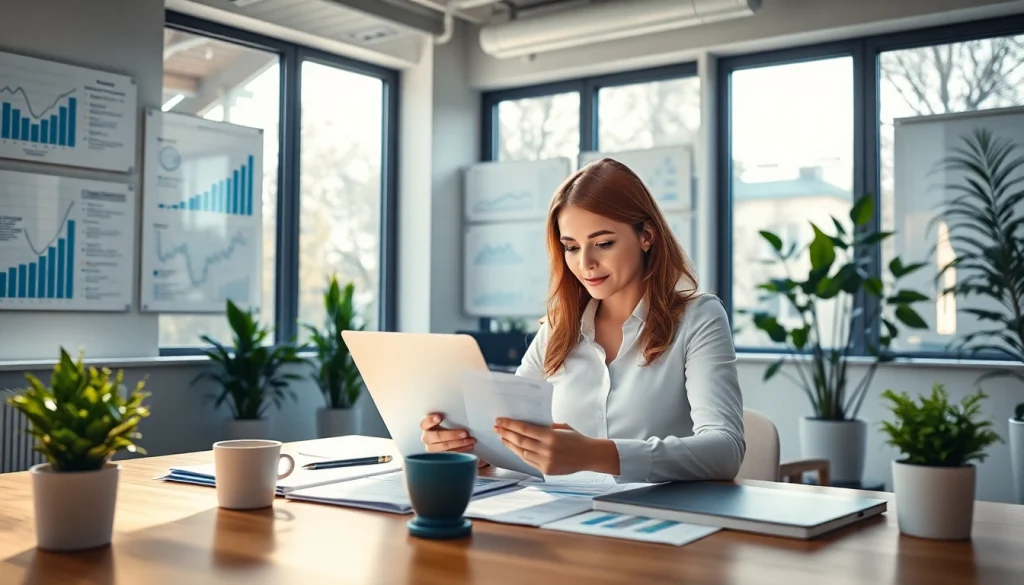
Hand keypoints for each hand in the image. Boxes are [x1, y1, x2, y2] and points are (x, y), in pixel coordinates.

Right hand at [419, 413, 488, 468]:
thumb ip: (447, 418)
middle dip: (452, 435)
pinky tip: (469, 446)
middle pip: (437, 436)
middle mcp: (427, 438)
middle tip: (465, 433)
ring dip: (459, 444)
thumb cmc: (446, 426)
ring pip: (444, 447)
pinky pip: (451, 454)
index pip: (424, 424)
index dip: (431, 421)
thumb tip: (456, 413)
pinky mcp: (440, 457)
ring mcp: (432, 449)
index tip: (439, 417)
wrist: (445, 439)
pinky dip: (461, 450)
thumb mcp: (445, 421)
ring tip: (471, 440)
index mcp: (426, 427)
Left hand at [494, 418, 617, 475]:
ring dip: (510, 445)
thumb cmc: (576, 438)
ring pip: (522, 453)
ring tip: (503, 438)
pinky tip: (515, 448)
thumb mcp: (562, 428)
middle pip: (520, 441)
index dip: (510, 425)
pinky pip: (529, 461)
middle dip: (506, 433)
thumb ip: (545, 427)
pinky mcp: (546, 470)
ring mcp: (546, 462)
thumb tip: (527, 424)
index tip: (500, 421)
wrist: (590, 456)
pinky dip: (520, 454)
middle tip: (496, 428)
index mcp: (551, 436)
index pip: (525, 429)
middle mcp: (547, 450)